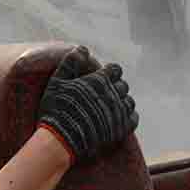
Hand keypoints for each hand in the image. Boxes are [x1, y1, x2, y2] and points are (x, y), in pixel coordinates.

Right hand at [36, 47, 137, 163]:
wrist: (60, 140)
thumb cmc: (56, 110)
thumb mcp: (57, 82)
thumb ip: (71, 63)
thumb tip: (83, 48)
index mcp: (99, 80)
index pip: (115, 70)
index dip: (110, 72)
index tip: (103, 77)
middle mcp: (112, 94)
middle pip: (122, 85)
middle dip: (115, 86)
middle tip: (104, 93)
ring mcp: (118, 112)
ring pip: (129, 101)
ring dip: (122, 101)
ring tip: (111, 105)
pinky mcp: (120, 129)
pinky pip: (133, 118)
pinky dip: (128, 116)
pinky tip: (119, 117)